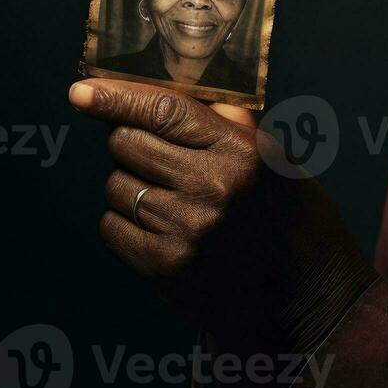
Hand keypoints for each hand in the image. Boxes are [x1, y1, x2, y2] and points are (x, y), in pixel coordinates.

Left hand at [68, 78, 374, 348]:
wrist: (306, 295)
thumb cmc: (290, 217)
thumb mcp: (273, 159)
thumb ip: (227, 124)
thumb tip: (168, 94)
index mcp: (240, 152)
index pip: (164, 110)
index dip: (116, 97)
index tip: (81, 92)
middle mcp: (212, 187)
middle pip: (127, 144)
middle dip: (134, 145)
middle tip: (162, 162)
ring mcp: (185, 229)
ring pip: (116, 185)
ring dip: (132, 187)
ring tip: (172, 202)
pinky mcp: (165, 267)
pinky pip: (112, 228)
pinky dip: (126, 224)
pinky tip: (160, 230)